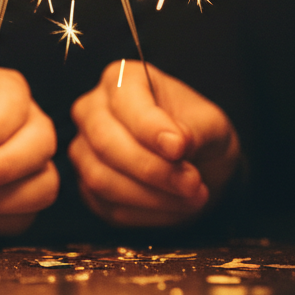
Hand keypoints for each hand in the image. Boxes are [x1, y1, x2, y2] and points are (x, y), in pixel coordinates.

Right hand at [70, 61, 239, 226]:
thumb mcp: (211, 124)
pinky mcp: (88, 188)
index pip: (125, 102)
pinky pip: (109, 207)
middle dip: (153, 169)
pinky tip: (176, 207)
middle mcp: (92, 110)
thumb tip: (175, 143)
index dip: (151, 128)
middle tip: (192, 182)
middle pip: (106, 143)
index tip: (180, 148)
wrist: (198, 164)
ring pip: (102, 179)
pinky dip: (148, 214)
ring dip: (153, 196)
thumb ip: (195, 130)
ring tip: (192, 196)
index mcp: (120, 80)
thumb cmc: (199, 133)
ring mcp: (84, 150)